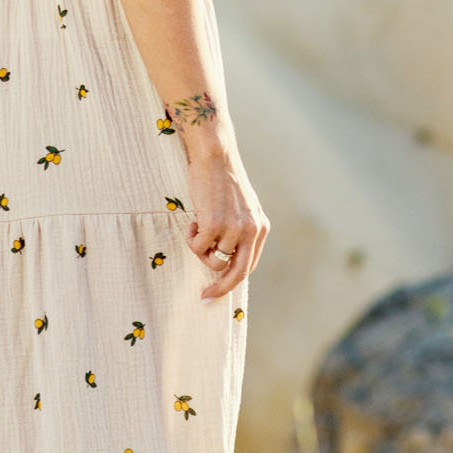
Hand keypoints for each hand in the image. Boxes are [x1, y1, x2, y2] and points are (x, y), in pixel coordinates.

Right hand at [184, 144, 267, 300]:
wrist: (214, 155)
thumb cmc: (221, 180)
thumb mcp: (240, 209)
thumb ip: (240, 232)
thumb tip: (226, 261)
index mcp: (261, 227)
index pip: (249, 266)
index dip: (232, 283)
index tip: (216, 293)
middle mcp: (251, 230)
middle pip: (238, 273)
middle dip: (220, 289)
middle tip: (205, 297)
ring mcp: (233, 228)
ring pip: (213, 260)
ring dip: (201, 250)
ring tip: (198, 228)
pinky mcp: (214, 224)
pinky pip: (198, 247)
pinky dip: (192, 239)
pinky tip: (193, 222)